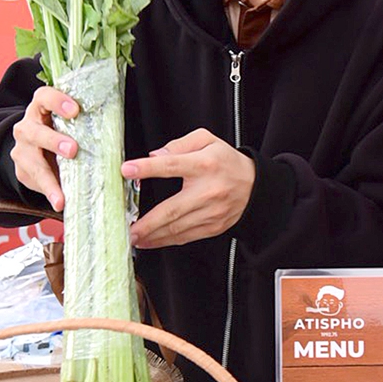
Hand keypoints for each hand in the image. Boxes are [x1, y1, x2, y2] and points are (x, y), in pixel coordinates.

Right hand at [9, 86, 78, 211]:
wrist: (33, 148)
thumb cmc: (59, 130)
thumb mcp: (68, 121)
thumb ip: (83, 122)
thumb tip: (118, 129)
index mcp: (40, 108)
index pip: (44, 97)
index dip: (57, 101)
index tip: (75, 110)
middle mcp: (26, 127)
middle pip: (34, 131)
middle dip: (53, 141)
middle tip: (73, 150)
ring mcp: (22, 150)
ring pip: (32, 162)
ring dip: (49, 180)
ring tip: (61, 197)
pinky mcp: (22, 170)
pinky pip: (35, 182)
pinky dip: (49, 192)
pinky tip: (59, 202)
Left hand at [125, 129, 255, 249]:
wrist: (256, 187)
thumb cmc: (227, 162)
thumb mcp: (207, 140)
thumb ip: (179, 144)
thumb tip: (154, 155)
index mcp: (204, 164)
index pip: (171, 165)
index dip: (147, 168)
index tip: (127, 170)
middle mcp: (207, 191)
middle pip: (172, 209)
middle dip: (147, 222)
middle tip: (128, 228)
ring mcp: (210, 213)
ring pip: (176, 228)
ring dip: (152, 235)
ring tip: (134, 237)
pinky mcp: (212, 227)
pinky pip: (185, 237)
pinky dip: (165, 241)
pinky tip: (151, 241)